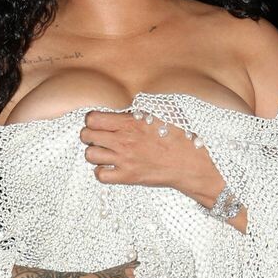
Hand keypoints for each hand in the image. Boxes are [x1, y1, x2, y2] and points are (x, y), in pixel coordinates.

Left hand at [79, 110, 220, 199]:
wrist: (191, 164)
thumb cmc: (181, 138)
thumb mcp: (165, 112)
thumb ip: (144, 106)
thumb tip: (134, 100)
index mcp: (131, 122)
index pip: (93, 118)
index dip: (93, 119)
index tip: (100, 122)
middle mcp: (124, 140)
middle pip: (86, 135)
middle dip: (90, 135)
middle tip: (99, 137)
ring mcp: (124, 160)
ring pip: (89, 155)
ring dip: (94, 152)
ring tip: (105, 152)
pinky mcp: (128, 177)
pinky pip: (100, 175)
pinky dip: (102, 171)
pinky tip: (110, 167)